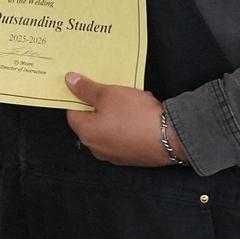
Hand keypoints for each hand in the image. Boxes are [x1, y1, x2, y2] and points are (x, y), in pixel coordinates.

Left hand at [64, 72, 182, 166]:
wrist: (170, 138)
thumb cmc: (135, 115)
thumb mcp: (108, 94)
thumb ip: (86, 89)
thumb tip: (68, 81)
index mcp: (86, 133)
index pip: (73, 112)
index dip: (81, 97)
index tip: (91, 86)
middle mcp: (97, 148)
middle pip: (92, 120)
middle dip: (102, 104)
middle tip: (114, 91)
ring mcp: (115, 155)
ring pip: (110, 127)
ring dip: (118, 113)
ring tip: (132, 100)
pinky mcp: (132, 157)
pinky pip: (124, 136)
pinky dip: (129, 124)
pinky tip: (141, 114)